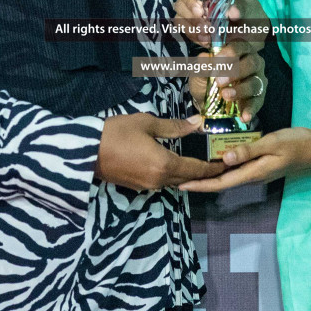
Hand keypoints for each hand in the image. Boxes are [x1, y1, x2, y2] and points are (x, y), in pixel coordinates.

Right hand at [95, 114, 224, 190]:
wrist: (84, 151)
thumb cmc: (116, 132)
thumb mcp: (146, 123)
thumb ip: (174, 127)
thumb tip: (198, 123)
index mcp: (164, 164)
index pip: (196, 169)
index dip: (212, 167)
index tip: (227, 164)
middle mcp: (158, 180)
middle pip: (187, 179)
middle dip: (203, 173)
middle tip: (218, 164)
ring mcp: (147, 186)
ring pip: (174, 182)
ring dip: (188, 175)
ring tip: (200, 164)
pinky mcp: (136, 187)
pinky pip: (161, 182)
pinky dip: (172, 175)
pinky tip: (175, 165)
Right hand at [172, 0, 268, 50]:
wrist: (250, 28)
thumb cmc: (247, 12)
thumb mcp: (247, 7)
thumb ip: (240, 7)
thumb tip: (233, 12)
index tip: (200, 10)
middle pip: (179, 4)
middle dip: (192, 18)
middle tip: (206, 27)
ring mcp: (189, 13)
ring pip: (179, 20)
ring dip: (192, 29)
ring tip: (208, 37)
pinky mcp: (191, 27)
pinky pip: (187, 33)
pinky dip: (196, 38)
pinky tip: (208, 41)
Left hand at [178, 127, 310, 192]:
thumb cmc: (298, 143)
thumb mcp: (273, 143)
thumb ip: (249, 151)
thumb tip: (224, 160)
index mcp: (253, 173)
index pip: (221, 183)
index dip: (200, 185)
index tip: (181, 185)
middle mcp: (253, 176)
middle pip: (221, 183)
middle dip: (199, 182)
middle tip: (177, 178)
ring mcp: (257, 172)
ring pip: (228, 177)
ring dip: (209, 177)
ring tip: (189, 171)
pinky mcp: (261, 165)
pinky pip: (236, 170)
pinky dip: (221, 168)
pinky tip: (214, 161)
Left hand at [183, 47, 265, 122]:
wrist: (207, 101)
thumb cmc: (207, 79)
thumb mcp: (200, 73)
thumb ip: (201, 66)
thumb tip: (203, 58)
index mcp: (239, 50)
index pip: (239, 46)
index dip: (229, 53)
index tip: (216, 62)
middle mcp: (253, 62)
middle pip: (251, 63)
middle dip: (235, 72)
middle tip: (219, 81)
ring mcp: (258, 79)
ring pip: (255, 82)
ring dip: (240, 90)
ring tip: (226, 96)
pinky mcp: (258, 97)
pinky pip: (257, 102)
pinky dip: (251, 110)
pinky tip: (244, 116)